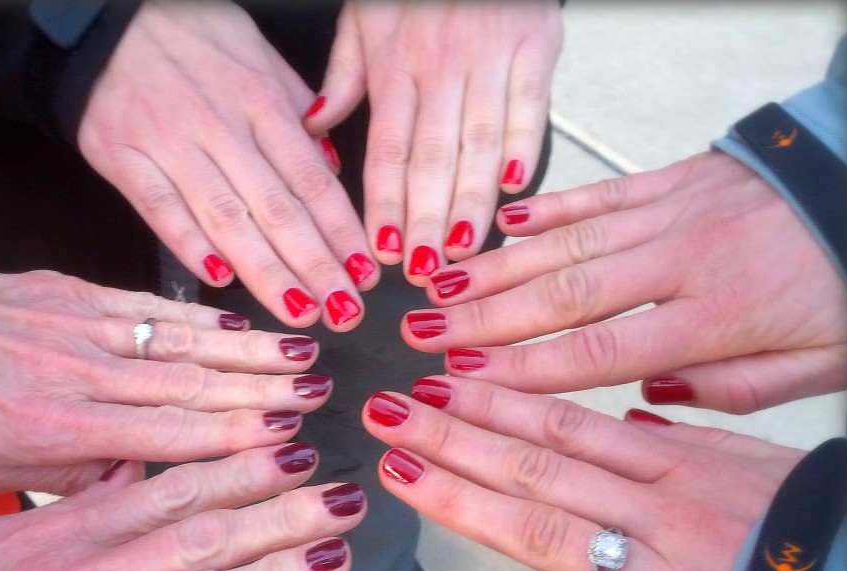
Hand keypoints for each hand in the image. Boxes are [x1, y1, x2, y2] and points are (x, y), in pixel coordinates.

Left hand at [0, 260, 332, 495]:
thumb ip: (71, 475)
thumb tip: (144, 478)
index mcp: (54, 428)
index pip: (167, 435)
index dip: (235, 437)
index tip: (290, 439)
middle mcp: (76, 373)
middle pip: (188, 384)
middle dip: (263, 389)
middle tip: (322, 390)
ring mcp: (75, 326)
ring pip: (178, 342)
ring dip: (248, 349)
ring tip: (304, 351)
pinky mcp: (67, 292)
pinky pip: (145, 307)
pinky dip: (197, 315)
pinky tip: (239, 322)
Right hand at [78, 0, 375, 331]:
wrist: (103, 18)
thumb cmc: (188, 36)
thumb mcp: (257, 54)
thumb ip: (299, 112)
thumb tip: (332, 167)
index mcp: (260, 100)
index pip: (311, 179)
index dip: (342, 231)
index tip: (365, 273)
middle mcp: (220, 126)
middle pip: (277, 209)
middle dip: (316, 266)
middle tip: (344, 311)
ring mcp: (170, 144)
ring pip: (226, 218)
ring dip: (267, 272)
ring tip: (300, 310)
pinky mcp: (123, 158)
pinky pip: (160, 209)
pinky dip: (190, 246)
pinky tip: (221, 281)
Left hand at [306, 0, 561, 282]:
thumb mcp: (363, 19)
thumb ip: (343, 78)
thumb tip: (312, 127)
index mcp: (395, 67)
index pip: (387, 150)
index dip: (384, 204)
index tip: (383, 250)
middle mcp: (439, 69)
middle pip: (431, 158)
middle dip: (427, 219)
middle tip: (424, 269)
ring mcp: (489, 59)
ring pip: (479, 142)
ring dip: (472, 200)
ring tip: (464, 246)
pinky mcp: (534, 47)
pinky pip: (530, 104)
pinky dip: (525, 145)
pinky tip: (516, 188)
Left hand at [362, 376, 803, 570]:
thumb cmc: (822, 534)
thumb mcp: (759, 465)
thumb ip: (686, 444)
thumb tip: (625, 421)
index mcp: (682, 466)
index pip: (567, 423)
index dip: (495, 401)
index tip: (440, 383)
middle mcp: (662, 515)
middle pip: (539, 466)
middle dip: (456, 437)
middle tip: (392, 414)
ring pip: (544, 532)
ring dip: (463, 499)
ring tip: (399, 469)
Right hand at [404, 151, 846, 411]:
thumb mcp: (819, 365)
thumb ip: (732, 391)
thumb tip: (645, 401)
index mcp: (720, 317)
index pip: (602, 350)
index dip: (526, 367)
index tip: (464, 380)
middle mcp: (683, 260)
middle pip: (565, 294)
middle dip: (484, 317)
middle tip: (420, 334)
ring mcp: (674, 211)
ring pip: (567, 241)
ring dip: (496, 267)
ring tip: (435, 285)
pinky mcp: (675, 177)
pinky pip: (599, 192)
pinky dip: (547, 206)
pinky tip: (502, 225)